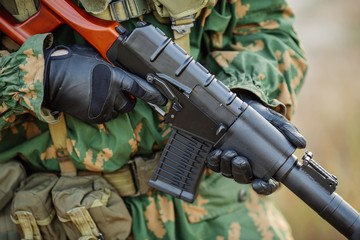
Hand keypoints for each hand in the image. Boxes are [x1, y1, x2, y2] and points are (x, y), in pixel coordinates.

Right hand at [43, 44, 166, 122]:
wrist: (48, 79)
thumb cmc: (70, 62)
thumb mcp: (95, 56)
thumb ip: (111, 64)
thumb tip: (120, 67)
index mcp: (113, 77)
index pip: (140, 88)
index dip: (152, 94)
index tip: (161, 99)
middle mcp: (111, 95)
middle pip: (130, 104)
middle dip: (129, 99)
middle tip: (121, 92)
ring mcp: (102, 108)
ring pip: (118, 111)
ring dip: (117, 105)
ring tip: (104, 95)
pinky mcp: (93, 117)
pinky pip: (106, 117)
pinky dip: (105, 111)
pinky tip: (95, 101)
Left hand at [206, 91, 305, 194]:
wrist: (246, 106)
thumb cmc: (264, 120)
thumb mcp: (278, 124)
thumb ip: (289, 132)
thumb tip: (301, 143)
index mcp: (265, 166)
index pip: (267, 185)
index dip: (264, 188)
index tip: (260, 185)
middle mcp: (248, 168)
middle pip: (244, 179)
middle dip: (240, 172)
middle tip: (240, 160)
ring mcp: (232, 163)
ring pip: (228, 173)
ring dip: (227, 166)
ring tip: (228, 153)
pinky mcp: (219, 156)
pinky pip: (215, 165)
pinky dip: (214, 161)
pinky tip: (216, 153)